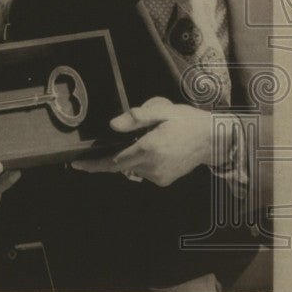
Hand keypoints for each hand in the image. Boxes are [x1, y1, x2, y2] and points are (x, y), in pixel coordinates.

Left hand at [71, 97, 213, 186]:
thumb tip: (112, 125)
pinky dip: (141, 161)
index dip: (94, 165)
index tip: (77, 165)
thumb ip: (136, 117)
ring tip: (149, 139)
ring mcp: (159, 176)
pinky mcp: (164, 180)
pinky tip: (154, 149)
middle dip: (107, 159)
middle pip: (119, 166)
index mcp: (149, 148)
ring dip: (130, 156)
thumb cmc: (187, 122)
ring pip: (131, 167)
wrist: (213, 140)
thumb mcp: (163, 111)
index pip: (114, 161)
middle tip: (98, 150)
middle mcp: (152, 166)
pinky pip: (143, 171)